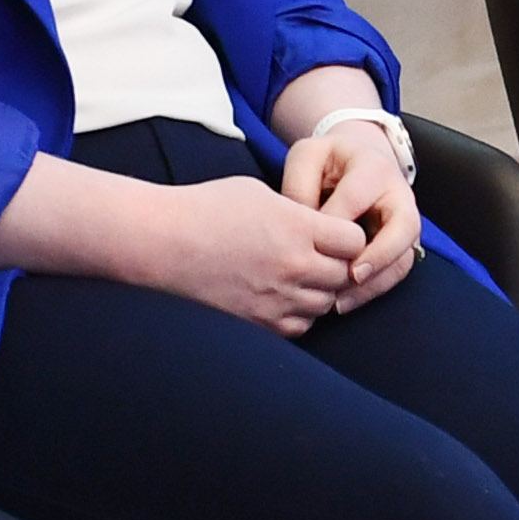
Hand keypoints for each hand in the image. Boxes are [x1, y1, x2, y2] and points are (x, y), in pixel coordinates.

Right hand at [135, 172, 368, 334]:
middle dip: (339, 265)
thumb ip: (299, 213)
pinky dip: (299, 314)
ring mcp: (279, 297)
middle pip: (346, 275)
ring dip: (321, 291)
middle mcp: (295, 265)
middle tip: (320, 256)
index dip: (347, 236)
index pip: (355, 240)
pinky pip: (301, 326)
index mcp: (298, 227)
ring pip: (327, 304)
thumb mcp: (261, 193)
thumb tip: (322, 227)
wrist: (163, 241)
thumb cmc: (207, 208)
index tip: (334, 234)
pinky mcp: (260, 322)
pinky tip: (283, 296)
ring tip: (298, 276)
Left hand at [279, 110, 425, 314]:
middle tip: (349, 276)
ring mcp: (406, 222)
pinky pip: (396, 272)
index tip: (305, 242)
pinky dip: (373, 291)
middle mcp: (399, 195)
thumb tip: (302, 229)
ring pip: (403, 258)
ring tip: (340, 302)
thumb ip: (299, 184)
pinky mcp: (402, 245)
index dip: (332, 223)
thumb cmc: (327, 161)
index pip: (356, 198)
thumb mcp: (307, 157)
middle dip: (379, 255)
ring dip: (375, 284)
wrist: (356, 159)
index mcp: (373, 168)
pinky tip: (343, 302)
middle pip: (404, 227)